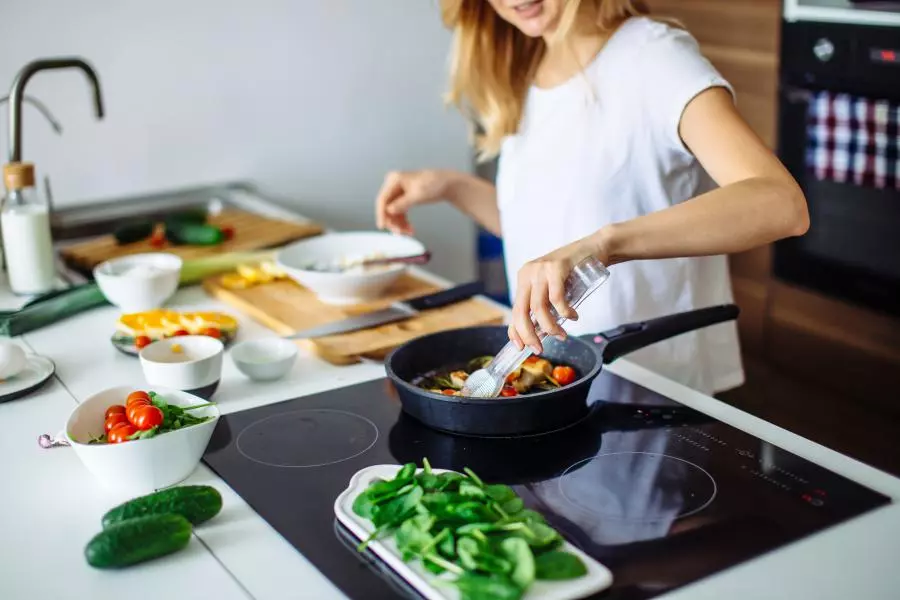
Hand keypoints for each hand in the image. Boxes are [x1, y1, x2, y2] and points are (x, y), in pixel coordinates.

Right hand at [375, 169, 455, 234]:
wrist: (447, 184)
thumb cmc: (434, 184)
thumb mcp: (418, 195)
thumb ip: (402, 203)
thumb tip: (389, 210)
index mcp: (394, 179)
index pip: (383, 199)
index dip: (381, 214)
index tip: (382, 227)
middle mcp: (393, 185)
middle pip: (386, 207)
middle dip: (393, 221)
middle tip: (400, 233)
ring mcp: (398, 192)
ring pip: (392, 212)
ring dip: (399, 224)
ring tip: (408, 233)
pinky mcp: (403, 199)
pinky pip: (399, 213)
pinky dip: (403, 222)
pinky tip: (410, 229)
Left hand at [509, 237, 604, 353]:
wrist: (595, 248)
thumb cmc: (575, 271)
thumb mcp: (553, 288)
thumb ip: (544, 304)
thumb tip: (539, 333)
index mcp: (523, 278)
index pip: (514, 310)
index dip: (515, 331)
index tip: (521, 347)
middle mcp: (528, 273)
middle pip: (521, 311)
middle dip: (529, 334)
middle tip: (539, 348)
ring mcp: (541, 269)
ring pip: (538, 308)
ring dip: (550, 327)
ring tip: (562, 334)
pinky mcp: (556, 267)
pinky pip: (556, 298)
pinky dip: (564, 312)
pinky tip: (573, 316)